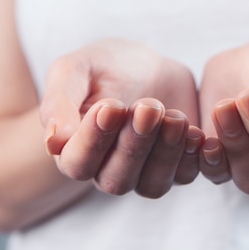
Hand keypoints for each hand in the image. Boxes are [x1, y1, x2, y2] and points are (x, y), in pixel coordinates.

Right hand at [39, 39, 203, 197]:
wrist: (145, 64)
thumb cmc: (102, 66)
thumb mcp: (74, 70)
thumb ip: (58, 102)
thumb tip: (52, 143)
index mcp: (73, 151)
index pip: (77, 164)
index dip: (94, 141)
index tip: (111, 106)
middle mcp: (105, 170)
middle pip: (116, 180)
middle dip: (134, 144)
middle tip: (148, 106)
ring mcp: (142, 174)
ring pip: (152, 185)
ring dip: (165, 153)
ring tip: (174, 116)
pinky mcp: (175, 167)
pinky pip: (184, 176)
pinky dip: (191, 158)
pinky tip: (195, 131)